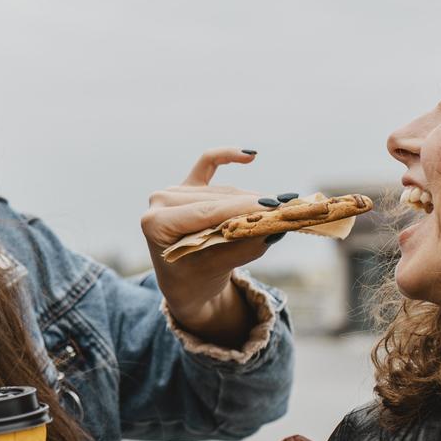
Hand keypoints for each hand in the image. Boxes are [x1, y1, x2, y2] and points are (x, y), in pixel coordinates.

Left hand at [142, 147, 275, 345]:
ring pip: (220, 190)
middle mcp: (160, 202)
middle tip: (284, 209)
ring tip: (278, 206)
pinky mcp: (186, 186)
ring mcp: (172, 191)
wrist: (183, 284)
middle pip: (215, 199)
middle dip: (250, 205)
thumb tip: (274, 230)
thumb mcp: (216, 269)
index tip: (271, 207)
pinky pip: (208, 164)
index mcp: (156, 223)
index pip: (204, 212)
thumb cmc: (194, 280)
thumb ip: (242, 248)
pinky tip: (250, 156)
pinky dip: (227, 157)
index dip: (240, 209)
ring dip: (249, 199)